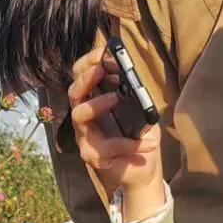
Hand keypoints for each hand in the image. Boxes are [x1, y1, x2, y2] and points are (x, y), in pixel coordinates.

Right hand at [69, 49, 163, 200]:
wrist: (144, 171)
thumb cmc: (140, 137)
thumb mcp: (141, 112)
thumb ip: (136, 97)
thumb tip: (135, 82)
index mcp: (94, 101)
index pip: (81, 76)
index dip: (88, 62)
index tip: (102, 52)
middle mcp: (85, 117)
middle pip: (74, 92)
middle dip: (85, 78)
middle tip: (100, 70)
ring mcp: (86, 136)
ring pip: (79, 115)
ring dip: (96, 104)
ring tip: (115, 98)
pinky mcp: (93, 156)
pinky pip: (107, 146)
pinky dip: (129, 143)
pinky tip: (148, 144)